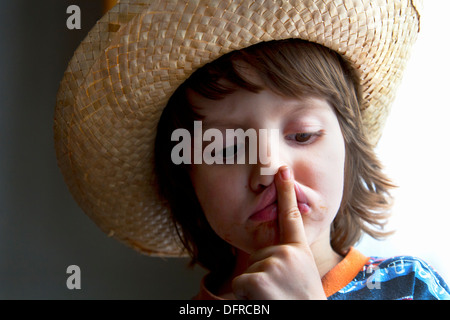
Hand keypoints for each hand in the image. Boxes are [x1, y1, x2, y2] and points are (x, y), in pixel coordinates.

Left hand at [232, 166, 326, 299]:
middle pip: (258, 256)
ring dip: (256, 289)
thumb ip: (289, 258)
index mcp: (300, 251)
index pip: (292, 216)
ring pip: (248, 271)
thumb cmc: (302, 301)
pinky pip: (240, 284)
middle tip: (279, 292)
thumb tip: (271, 255)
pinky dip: (248, 298)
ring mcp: (275, 263)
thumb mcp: (301, 275)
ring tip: (275, 299)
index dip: (286, 192)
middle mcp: (288, 252)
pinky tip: (266, 302)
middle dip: (261, 276)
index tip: (282, 170)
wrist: (310, 317)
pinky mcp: (260, 277)